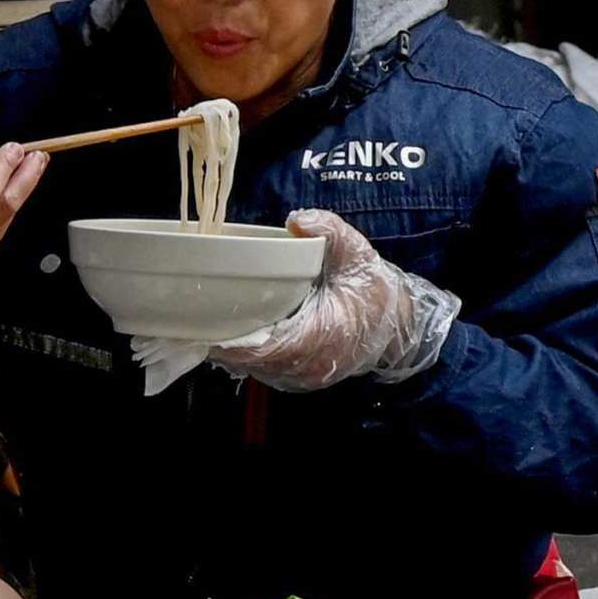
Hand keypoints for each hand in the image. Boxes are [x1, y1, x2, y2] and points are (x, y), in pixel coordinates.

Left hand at [212, 210, 460, 391]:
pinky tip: (236, 334)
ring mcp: (305, 377)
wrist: (401, 325)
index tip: (204, 327)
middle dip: (224, 341)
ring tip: (209, 323)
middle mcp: (311, 366)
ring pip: (256, 368)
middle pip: (252, 360)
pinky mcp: (302, 378)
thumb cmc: (376, 291)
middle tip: (196, 317)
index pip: (265, 348)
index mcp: (323, 337)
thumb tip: (298, 220)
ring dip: (234, 349)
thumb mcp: (359, 254)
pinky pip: (266, 370)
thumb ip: (330, 231)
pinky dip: (249, 354)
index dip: (232, 342)